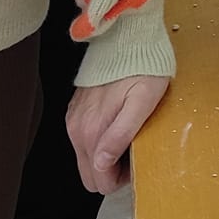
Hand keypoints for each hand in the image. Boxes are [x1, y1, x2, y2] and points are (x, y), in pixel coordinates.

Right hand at [67, 75, 169, 193]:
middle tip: (134, 151)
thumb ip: (121, 134)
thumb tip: (103, 163)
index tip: (137, 161)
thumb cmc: (143, 67)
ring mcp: (75, 119)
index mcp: (93, 131)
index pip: (100, 180)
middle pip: (90, 175)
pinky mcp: (76, 111)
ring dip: (106, 157)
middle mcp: (78, 129)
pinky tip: (116, 124)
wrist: (127, 37)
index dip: (121, 178)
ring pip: (86, 159)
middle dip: (112, 172)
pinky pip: (83, 141)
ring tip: (129, 136)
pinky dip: (99, 142)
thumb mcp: (143, 101)